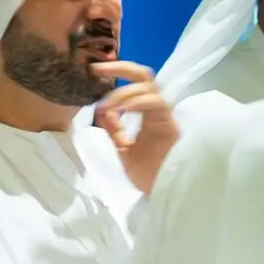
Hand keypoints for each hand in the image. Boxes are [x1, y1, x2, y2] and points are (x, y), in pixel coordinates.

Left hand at [93, 62, 178, 194]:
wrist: (164, 195)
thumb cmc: (150, 176)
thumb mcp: (125, 150)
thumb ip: (115, 131)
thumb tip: (103, 112)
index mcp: (149, 115)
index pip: (137, 84)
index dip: (118, 72)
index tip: (94, 70)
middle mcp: (159, 112)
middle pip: (145, 77)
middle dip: (122, 68)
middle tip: (97, 69)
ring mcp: (165, 118)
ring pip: (150, 88)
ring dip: (125, 93)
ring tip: (108, 107)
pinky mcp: (170, 127)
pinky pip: (156, 105)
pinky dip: (137, 102)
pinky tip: (121, 110)